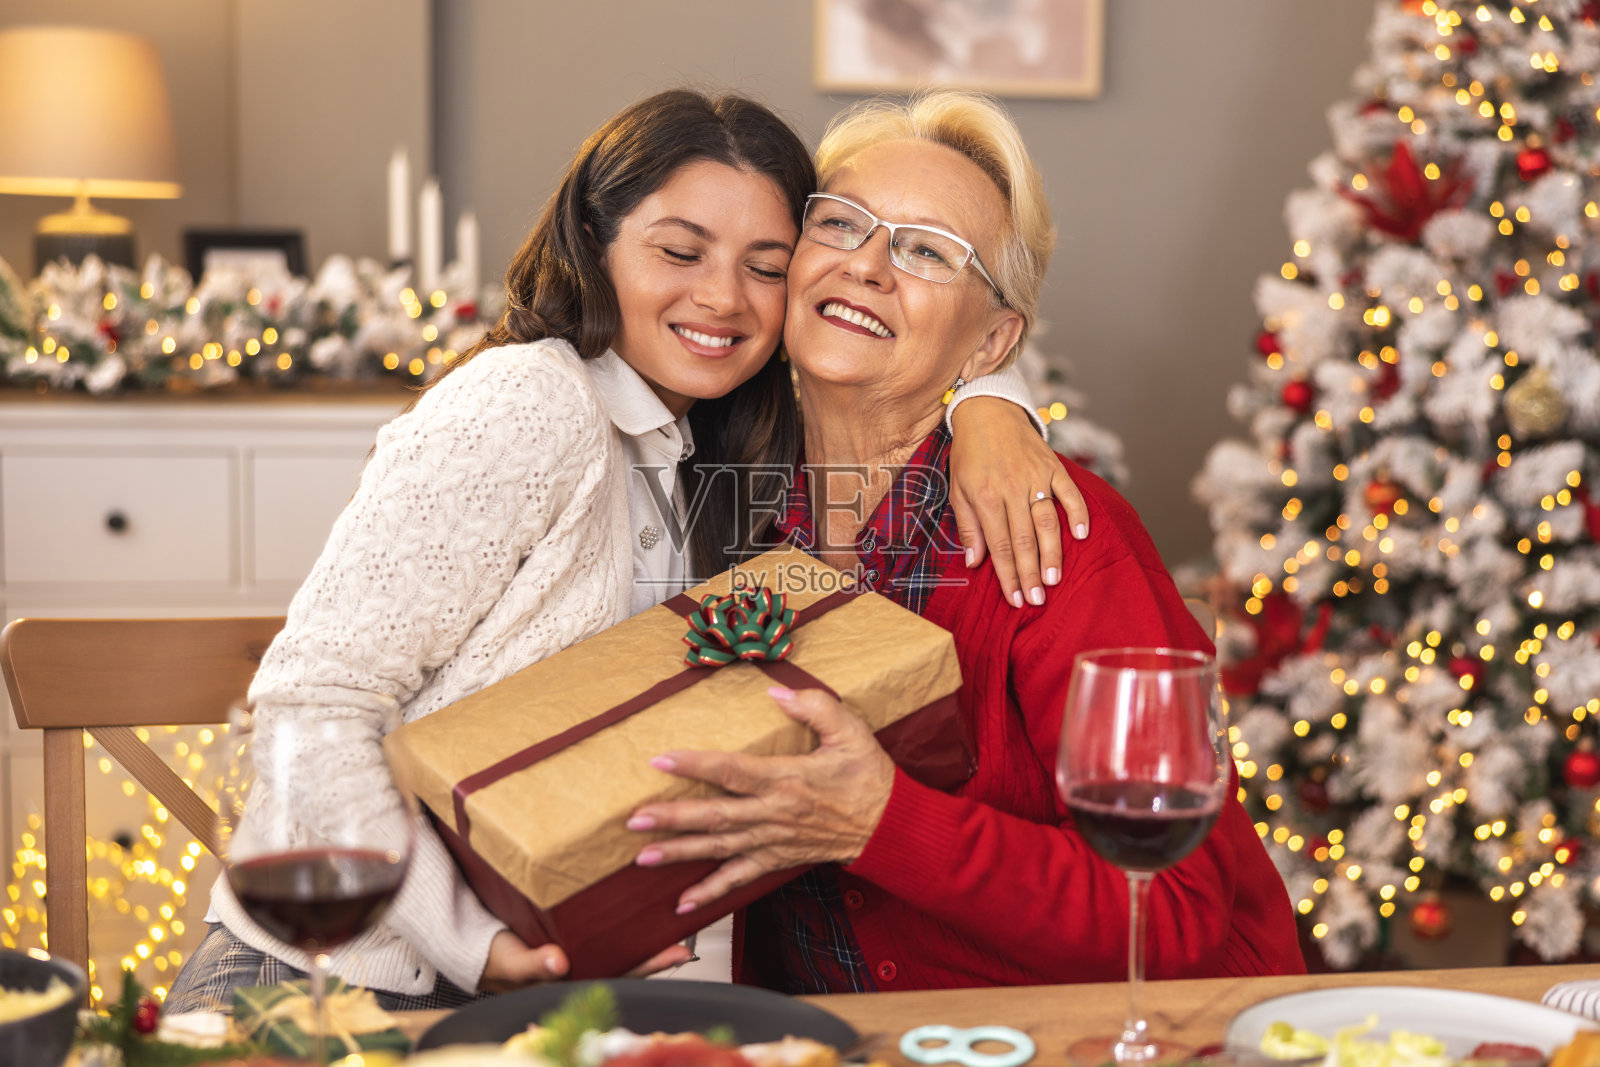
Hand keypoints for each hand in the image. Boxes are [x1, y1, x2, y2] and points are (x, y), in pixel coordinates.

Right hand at [480, 931, 693, 990]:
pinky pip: (602, 924)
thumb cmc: (494, 957)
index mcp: (574, 977)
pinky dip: (620, 916)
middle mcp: (582, 963)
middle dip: (658, 948)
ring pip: (620, 942)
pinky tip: (637, 901)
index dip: (650, 965)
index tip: (676, 952)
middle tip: (686, 934)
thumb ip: (533, 964)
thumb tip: (559, 962)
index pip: (622, 972)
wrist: (473, 942)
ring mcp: (579, 947)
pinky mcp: (571, 929)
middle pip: (629, 958)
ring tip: (672, 912)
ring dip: (644, 930)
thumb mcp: (511, 961)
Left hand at [627, 687, 894, 914]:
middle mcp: (775, 814)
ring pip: (720, 849)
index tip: (660, 759)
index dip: (695, 765)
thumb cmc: (869, 776)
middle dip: (673, 819)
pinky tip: (683, 902)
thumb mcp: (851, 731)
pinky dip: (711, 892)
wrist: (890, 827)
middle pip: (716, 817)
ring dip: (680, 853)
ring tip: (642, 858)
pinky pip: (740, 879)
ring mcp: (774, 841)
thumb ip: (815, 706)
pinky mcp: (777, 859)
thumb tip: (776, 692)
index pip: (732, 771)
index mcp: (788, 779)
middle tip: (634, 821)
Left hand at [949, 395, 1088, 608]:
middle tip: (1037, 599)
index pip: (998, 545)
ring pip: (1047, 521)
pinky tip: (1082, 536)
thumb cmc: (969, 454)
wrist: (987, 410)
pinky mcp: (1053, 466)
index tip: (1015, 599)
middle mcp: (1011, 488)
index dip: (1007, 575)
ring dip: (1052, 552)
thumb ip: (968, 526)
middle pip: (1023, 539)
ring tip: (1054, 578)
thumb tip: (974, 563)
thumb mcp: (957, 488)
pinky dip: (1078, 513)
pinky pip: (1069, 492)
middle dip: (1030, 572)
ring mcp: (1035, 477)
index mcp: (985, 496)